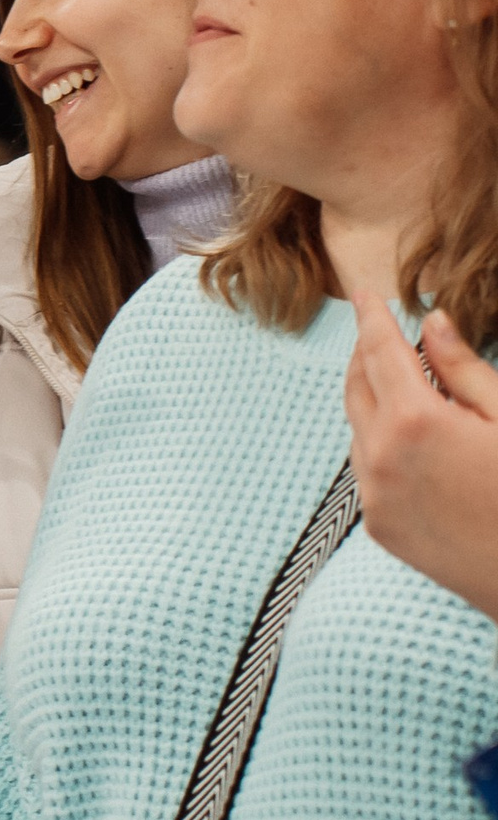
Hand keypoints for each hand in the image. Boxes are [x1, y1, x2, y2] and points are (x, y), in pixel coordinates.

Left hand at [346, 298, 497, 622]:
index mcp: (415, 422)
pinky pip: (367, 470)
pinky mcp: (379, 526)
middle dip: (366, 355)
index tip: (363, 293)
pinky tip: (411, 437)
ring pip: (358, 430)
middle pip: (357, 388)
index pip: (379, 352)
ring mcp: (374, 497)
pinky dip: (380, 442)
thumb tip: (432, 322)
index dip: (371, 318)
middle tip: (380, 330)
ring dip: (373, 399)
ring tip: (402, 381)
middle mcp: (380, 458)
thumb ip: (463, 368)